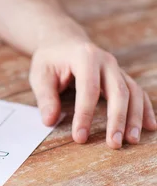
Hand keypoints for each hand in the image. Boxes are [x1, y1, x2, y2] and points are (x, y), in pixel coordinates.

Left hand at [30, 32, 156, 148]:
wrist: (63, 41)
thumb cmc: (50, 60)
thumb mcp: (40, 75)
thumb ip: (45, 98)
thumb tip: (49, 121)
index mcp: (85, 57)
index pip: (88, 90)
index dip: (85, 115)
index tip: (80, 137)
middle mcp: (106, 61)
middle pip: (118, 92)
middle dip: (117, 119)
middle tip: (114, 144)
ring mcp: (116, 69)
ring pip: (133, 93)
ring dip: (135, 117)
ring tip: (132, 140)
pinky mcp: (121, 77)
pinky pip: (137, 92)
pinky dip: (145, 109)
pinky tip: (149, 126)